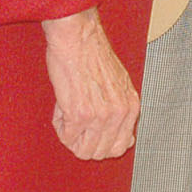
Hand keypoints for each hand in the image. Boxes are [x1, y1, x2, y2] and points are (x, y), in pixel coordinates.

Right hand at [42, 8, 138, 160]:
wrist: (78, 38)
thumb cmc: (94, 56)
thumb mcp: (120, 85)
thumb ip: (123, 113)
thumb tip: (128, 142)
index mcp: (131, 107)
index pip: (120, 147)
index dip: (102, 143)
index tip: (91, 132)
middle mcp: (119, 114)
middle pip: (100, 153)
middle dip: (84, 141)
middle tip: (76, 119)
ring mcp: (100, 117)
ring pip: (83, 151)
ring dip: (71, 135)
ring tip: (69, 111)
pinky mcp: (79, 115)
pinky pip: (66, 137)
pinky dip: (60, 125)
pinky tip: (62, 105)